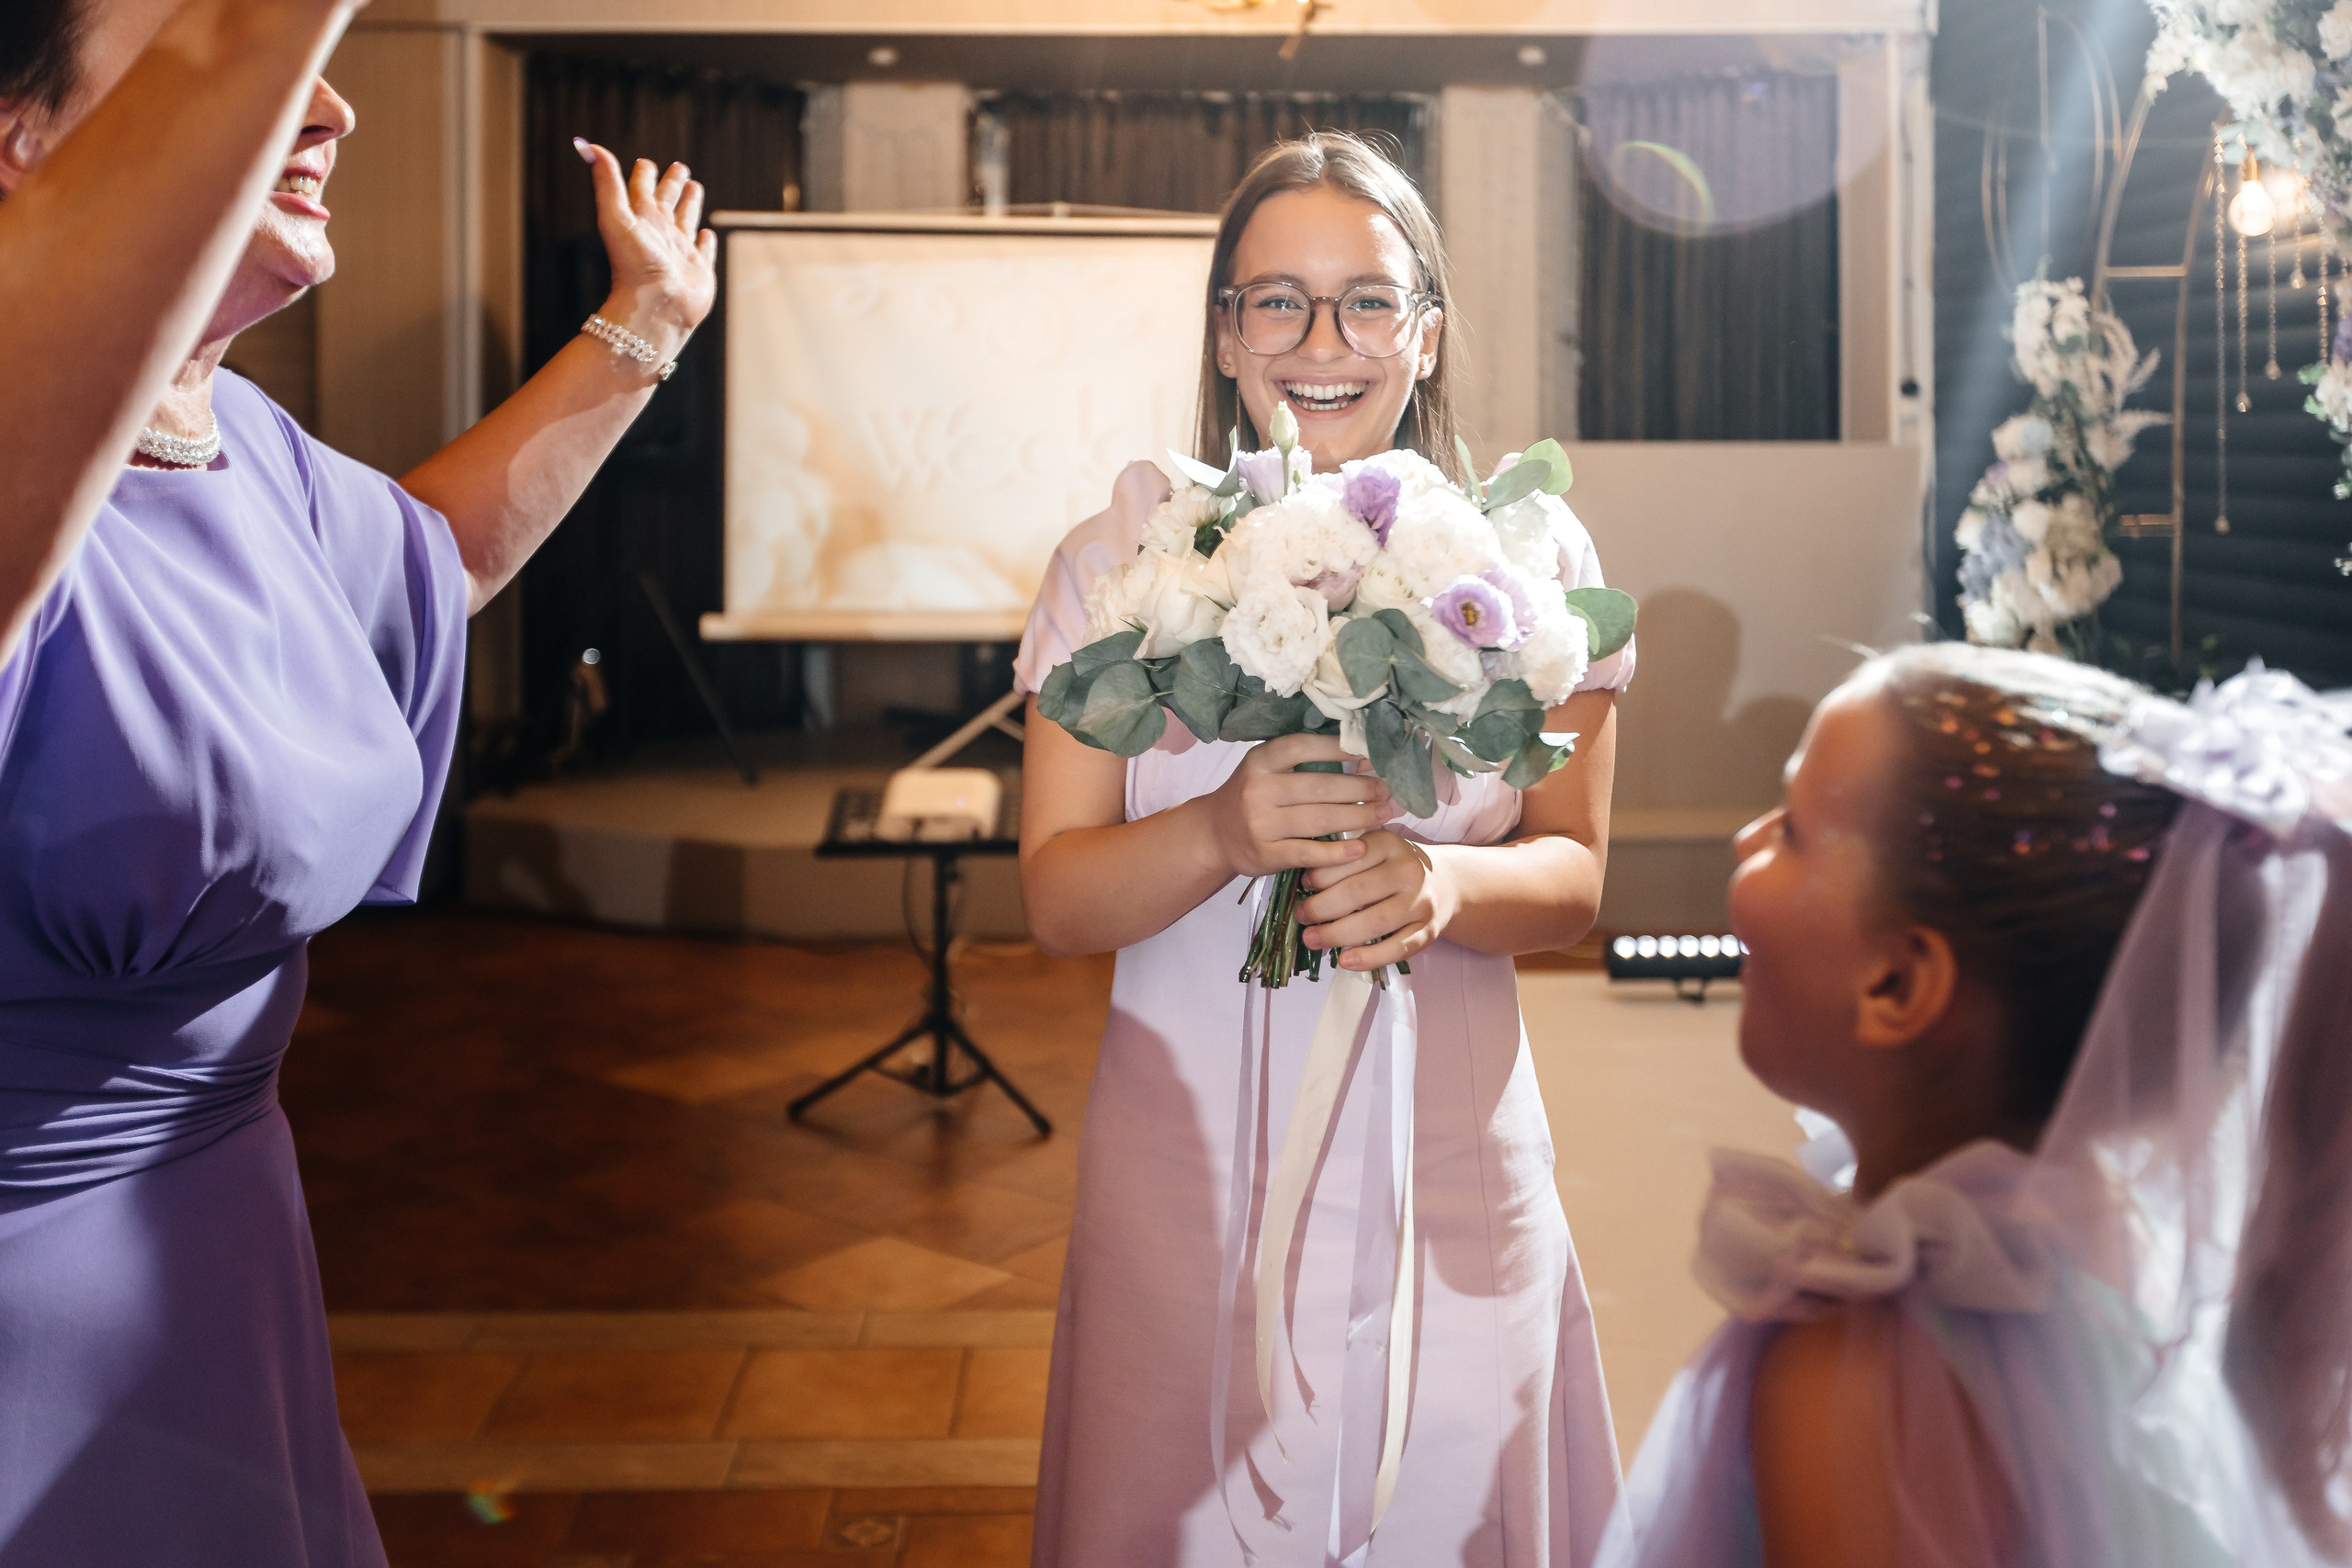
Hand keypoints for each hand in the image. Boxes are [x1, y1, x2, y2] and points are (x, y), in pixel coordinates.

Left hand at [578, 141, 717, 355]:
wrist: (656, 307)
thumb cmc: (634, 266)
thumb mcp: (616, 217)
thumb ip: (607, 182)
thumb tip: (588, 147)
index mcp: (641, 219)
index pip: (642, 189)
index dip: (643, 174)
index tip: (645, 162)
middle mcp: (660, 233)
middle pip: (666, 201)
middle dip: (671, 183)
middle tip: (679, 167)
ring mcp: (680, 252)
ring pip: (686, 221)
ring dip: (690, 204)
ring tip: (695, 187)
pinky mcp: (698, 269)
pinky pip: (704, 251)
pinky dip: (706, 241)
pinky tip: (706, 233)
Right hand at [1199, 733, 1395, 879]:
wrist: (1215, 834)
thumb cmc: (1252, 795)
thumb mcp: (1267, 770)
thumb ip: (1302, 762)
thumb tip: (1362, 753)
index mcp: (1260, 761)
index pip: (1304, 747)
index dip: (1340, 749)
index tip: (1371, 754)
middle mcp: (1258, 789)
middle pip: (1319, 787)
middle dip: (1359, 789)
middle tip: (1385, 790)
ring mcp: (1261, 824)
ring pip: (1319, 820)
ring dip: (1357, 817)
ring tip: (1382, 814)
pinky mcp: (1265, 854)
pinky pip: (1308, 852)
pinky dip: (1337, 852)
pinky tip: (1359, 848)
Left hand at [1297, 830, 1455, 970]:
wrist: (1445, 883)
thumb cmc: (1394, 867)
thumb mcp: (1373, 850)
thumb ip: (1345, 860)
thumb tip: (1304, 882)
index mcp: (1389, 844)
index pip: (1350, 858)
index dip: (1321, 874)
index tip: (1303, 886)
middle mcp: (1408, 870)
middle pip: (1358, 891)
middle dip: (1322, 907)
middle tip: (1302, 917)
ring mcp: (1421, 902)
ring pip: (1376, 921)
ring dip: (1338, 934)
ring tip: (1312, 940)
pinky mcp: (1428, 931)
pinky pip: (1397, 948)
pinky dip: (1369, 957)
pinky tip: (1345, 960)